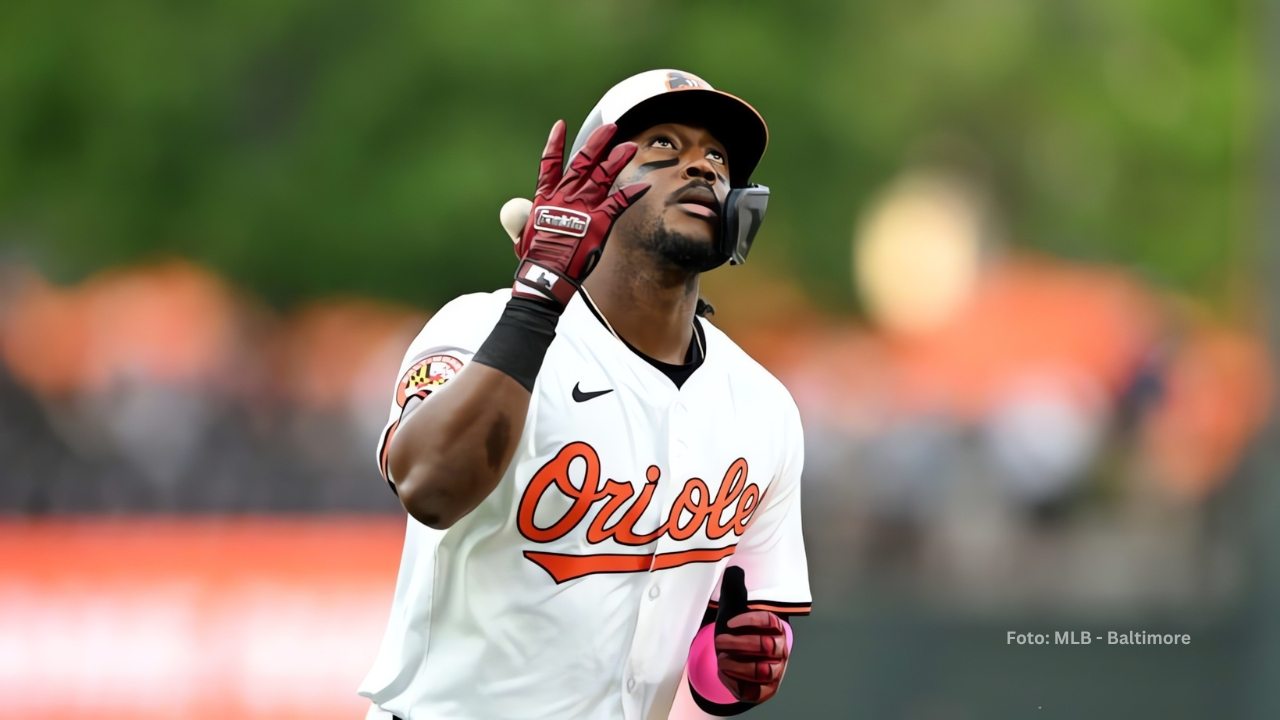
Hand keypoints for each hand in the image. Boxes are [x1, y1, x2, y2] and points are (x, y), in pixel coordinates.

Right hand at [510, 120, 648, 307]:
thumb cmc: (534, 258)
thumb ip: (522, 220)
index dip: (555, 143)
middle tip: (609, 127)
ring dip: (617, 160)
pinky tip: (644, 185)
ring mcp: (583, 207)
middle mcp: (565, 196)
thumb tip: (514, 213)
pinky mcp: (599, 221)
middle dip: (597, 143)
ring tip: (630, 146)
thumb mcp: (523, 234)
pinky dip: (632, 193)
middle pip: (582, 162)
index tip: (560, 125)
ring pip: (602, 176)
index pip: (549, 163)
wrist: (546, 273)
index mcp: (546, 197)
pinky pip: (619, 202)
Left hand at [714, 567, 789, 703]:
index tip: (730, 623)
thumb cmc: (738, 633)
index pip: (770, 621)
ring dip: (736, 664)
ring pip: (760, 669)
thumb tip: (734, 569)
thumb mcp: (735, 611)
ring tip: (721, 658)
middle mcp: (781, 651)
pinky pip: (753, 690)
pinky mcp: (765, 691)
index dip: (749, 621)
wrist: (739, 660)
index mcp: (778, 629)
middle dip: (738, 644)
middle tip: (719, 641)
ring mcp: (775, 672)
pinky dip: (735, 682)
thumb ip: (736, 590)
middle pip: (764, 646)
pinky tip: (724, 672)